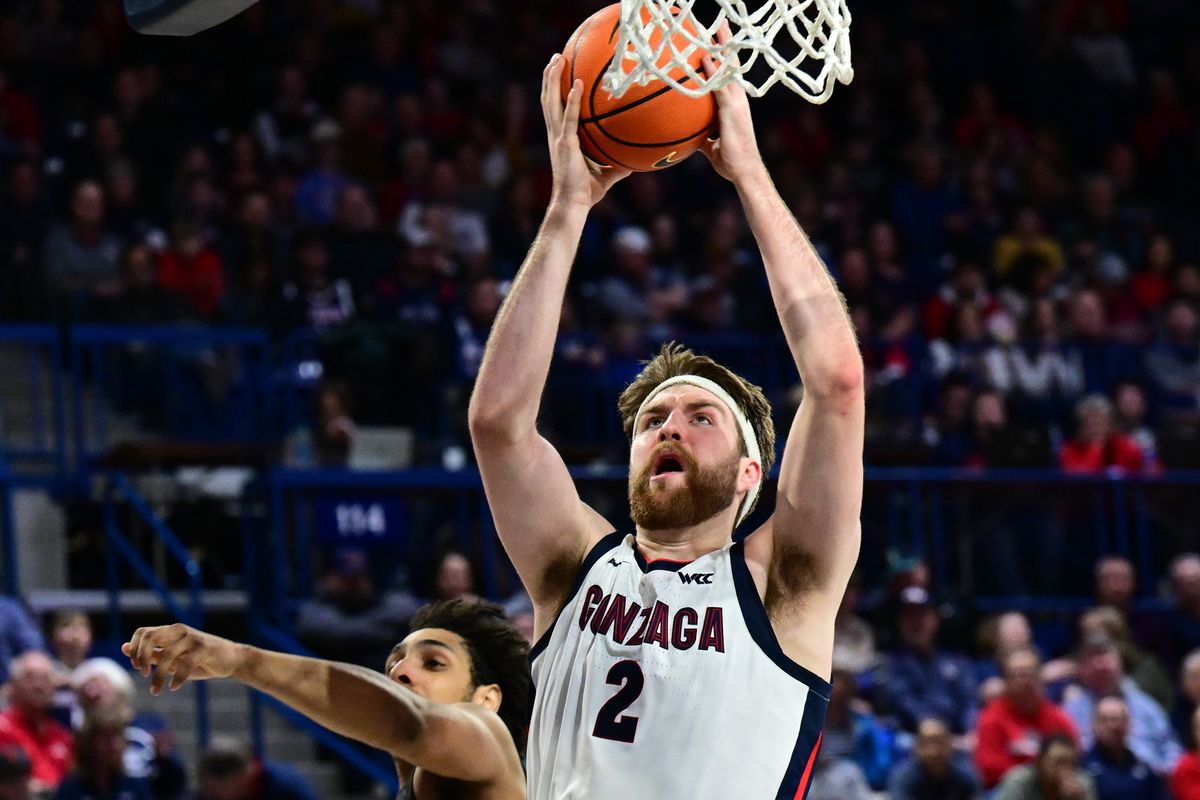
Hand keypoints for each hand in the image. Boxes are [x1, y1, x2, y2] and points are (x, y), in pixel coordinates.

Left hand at [123, 623, 246, 694]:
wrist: (230, 660)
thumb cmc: (198, 660)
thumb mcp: (172, 659)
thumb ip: (152, 654)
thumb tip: (125, 648)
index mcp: (170, 631)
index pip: (143, 632)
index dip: (135, 650)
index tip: (138, 668)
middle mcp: (179, 631)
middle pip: (150, 637)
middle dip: (142, 657)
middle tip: (144, 674)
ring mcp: (191, 638)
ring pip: (166, 654)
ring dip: (158, 676)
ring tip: (156, 691)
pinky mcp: (203, 648)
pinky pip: (185, 663)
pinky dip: (177, 678)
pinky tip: (174, 687)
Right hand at [542, 53, 629, 208]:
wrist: (573, 206)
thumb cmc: (585, 194)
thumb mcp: (605, 176)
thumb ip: (616, 167)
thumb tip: (634, 164)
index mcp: (561, 140)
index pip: (555, 109)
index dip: (554, 90)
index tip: (558, 72)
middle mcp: (556, 135)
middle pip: (549, 99)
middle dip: (550, 77)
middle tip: (556, 57)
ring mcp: (558, 138)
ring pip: (552, 103)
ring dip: (554, 80)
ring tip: (557, 60)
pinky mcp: (565, 144)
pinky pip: (569, 118)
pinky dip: (571, 101)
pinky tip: (576, 85)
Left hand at [699, 23, 764, 183]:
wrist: (744, 171)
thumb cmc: (731, 160)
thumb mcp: (712, 147)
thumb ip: (703, 137)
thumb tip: (690, 137)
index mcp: (735, 104)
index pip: (729, 75)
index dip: (724, 58)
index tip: (718, 41)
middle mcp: (738, 99)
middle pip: (732, 65)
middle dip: (726, 44)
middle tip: (721, 23)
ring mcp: (737, 103)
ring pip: (729, 70)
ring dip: (722, 49)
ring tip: (716, 29)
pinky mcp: (732, 110)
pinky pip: (720, 87)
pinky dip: (713, 72)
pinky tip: (705, 59)